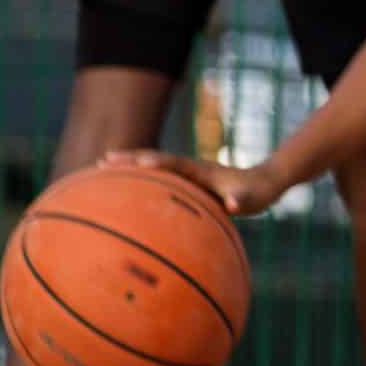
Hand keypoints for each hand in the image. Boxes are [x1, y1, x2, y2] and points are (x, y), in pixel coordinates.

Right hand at [105, 149, 282, 217]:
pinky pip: (157, 178)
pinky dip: (139, 178)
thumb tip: (232, 206)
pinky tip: (123, 190)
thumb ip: (242, 201)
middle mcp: (189, 168)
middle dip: (130, 159)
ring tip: (101, 168)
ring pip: (152, 167)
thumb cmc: (255, 192)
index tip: (138, 163)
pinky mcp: (186, 181)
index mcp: (200, 171)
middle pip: (154, 159)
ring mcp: (186, 173)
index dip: (158, 163)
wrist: (263, 182)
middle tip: (102, 161)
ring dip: (129, 166)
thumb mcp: (251, 198)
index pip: (174, 163)